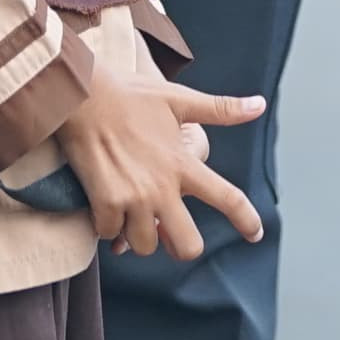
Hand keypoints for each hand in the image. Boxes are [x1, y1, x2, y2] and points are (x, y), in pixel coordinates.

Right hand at [58, 76, 264, 259]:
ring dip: (140, 235)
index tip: (255, 235)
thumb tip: (259, 105)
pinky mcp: (104, 202)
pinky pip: (109, 233)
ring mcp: (132, 198)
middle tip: (169, 231)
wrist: (80, 94)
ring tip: (133, 213)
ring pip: (145, 246)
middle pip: (187, 245)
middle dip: (181, 245)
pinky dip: (108, 226)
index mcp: (183, 163)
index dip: (246, 220)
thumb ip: (220, 109)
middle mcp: (161, 187)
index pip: (227, 198)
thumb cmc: (129, 94)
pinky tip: (107, 207)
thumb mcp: (178, 99)